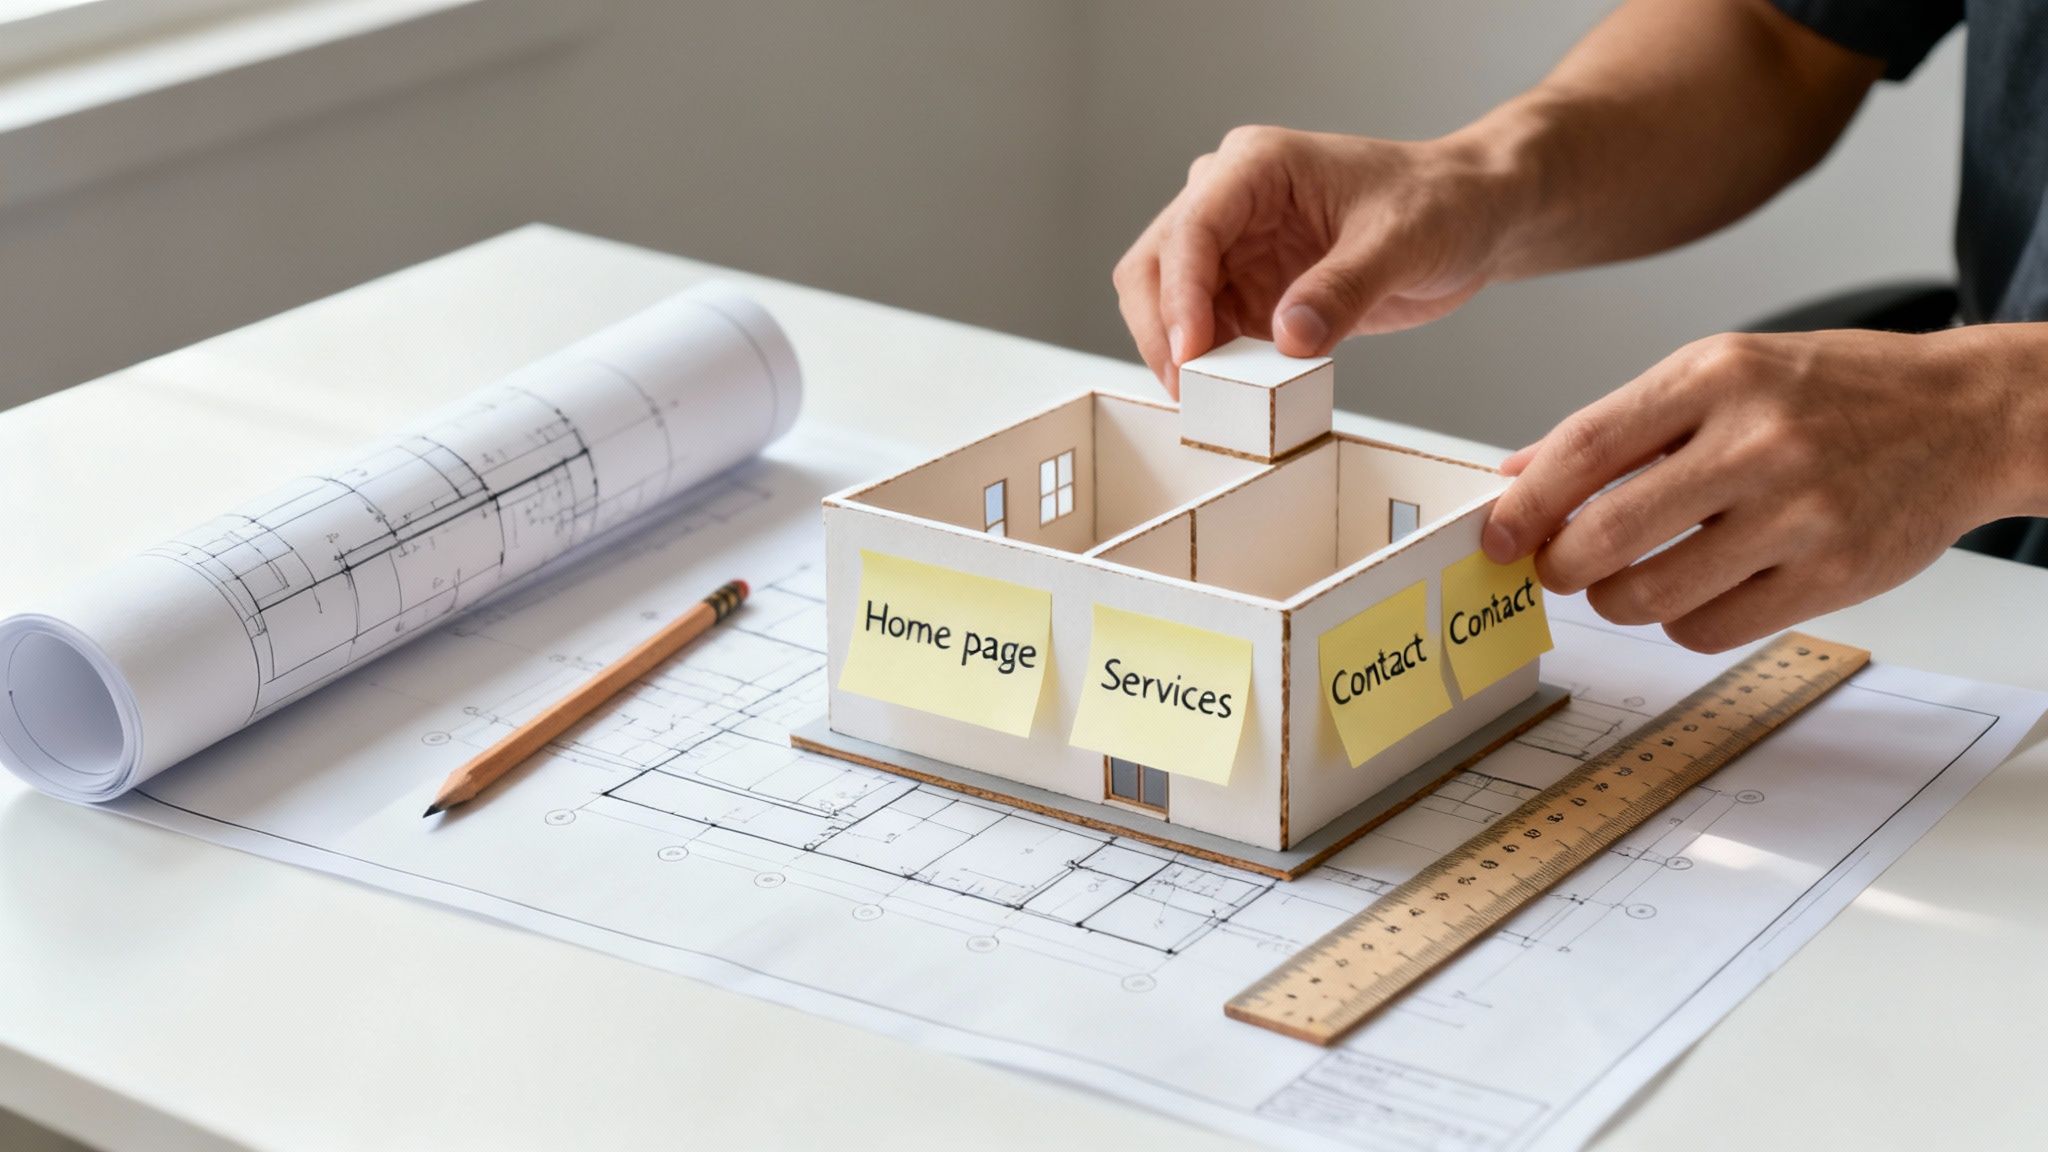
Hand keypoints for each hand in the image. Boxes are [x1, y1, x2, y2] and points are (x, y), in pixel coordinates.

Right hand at [1112, 125, 1522, 394]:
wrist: (1468, 218)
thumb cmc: (1438, 203)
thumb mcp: (1400, 242)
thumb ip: (1343, 290)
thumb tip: (1288, 341)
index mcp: (1256, 165)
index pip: (1192, 228)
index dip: (1180, 294)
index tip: (1190, 353)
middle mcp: (1229, 201)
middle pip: (1155, 266)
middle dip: (1162, 329)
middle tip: (1188, 391)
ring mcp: (1234, 249)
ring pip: (1167, 305)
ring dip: (1182, 355)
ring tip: (1214, 401)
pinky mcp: (1248, 292)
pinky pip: (1209, 336)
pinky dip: (1214, 369)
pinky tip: (1239, 395)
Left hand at [1483, 326, 2047, 651]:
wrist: (1966, 415)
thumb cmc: (1832, 393)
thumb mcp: (1722, 373)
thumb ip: (1619, 425)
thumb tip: (1518, 474)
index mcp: (1716, 377)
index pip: (1587, 447)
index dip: (1526, 503)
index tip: (1495, 534)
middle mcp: (1757, 442)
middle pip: (1608, 534)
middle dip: (1559, 566)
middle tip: (1556, 568)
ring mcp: (1798, 513)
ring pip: (1653, 595)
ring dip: (1616, 601)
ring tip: (1626, 582)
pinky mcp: (1832, 575)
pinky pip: (1711, 628)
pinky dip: (1680, 624)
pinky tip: (1693, 594)